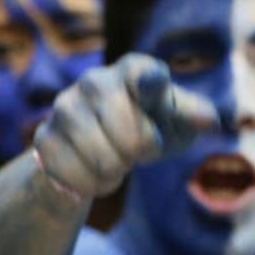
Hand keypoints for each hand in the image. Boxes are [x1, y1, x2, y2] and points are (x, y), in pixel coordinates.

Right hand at [33, 54, 220, 199]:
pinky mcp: (43, 137)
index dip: (151, 84)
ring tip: (115, 161)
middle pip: (133, 138)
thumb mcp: (176, 120)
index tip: (154, 85)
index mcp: (134, 69)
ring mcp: (64, 108)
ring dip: (116, 172)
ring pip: (103, 161)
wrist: (96, 146)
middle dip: (141, 154)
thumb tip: (211, 122)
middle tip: (138, 150)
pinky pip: (75, 177)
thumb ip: (194, 116)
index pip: (146, 75)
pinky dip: (90, 185)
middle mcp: (94, 81)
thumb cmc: (148, 126)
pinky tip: (92, 172)